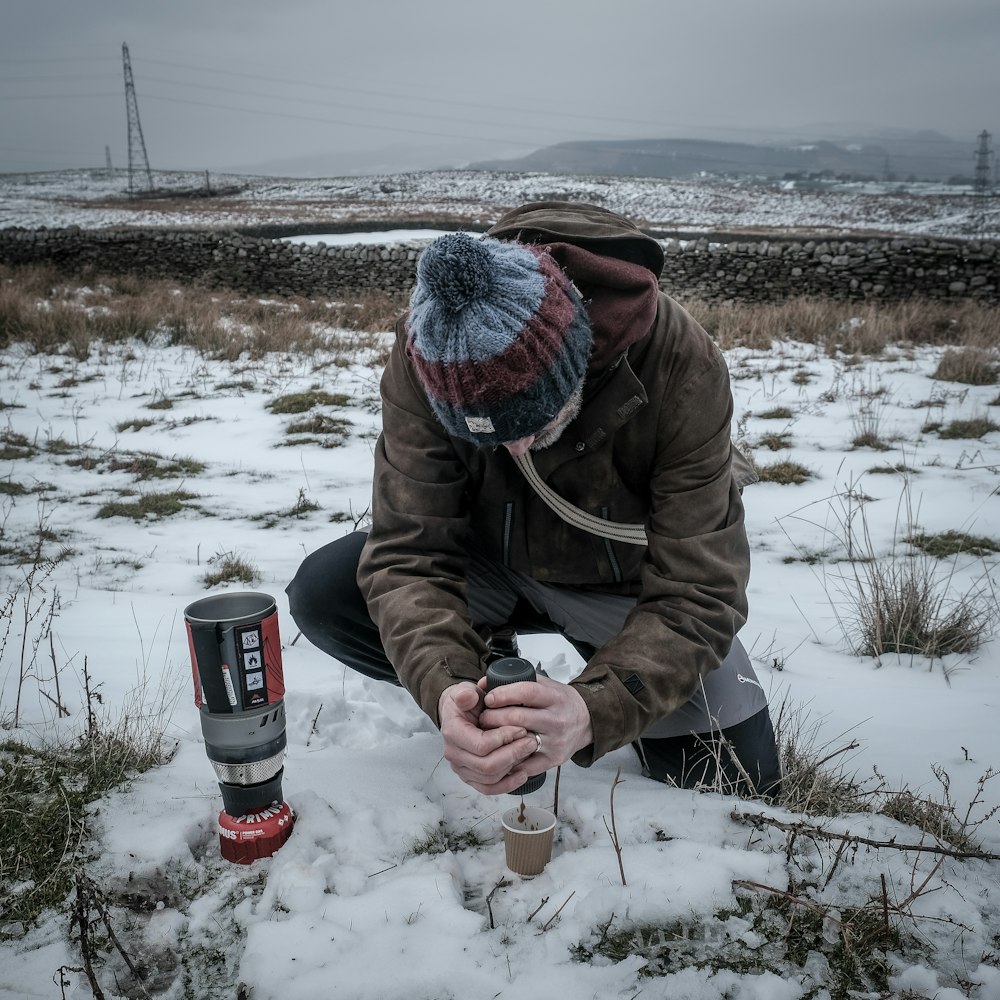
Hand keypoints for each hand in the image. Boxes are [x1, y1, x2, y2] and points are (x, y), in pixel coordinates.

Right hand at [437, 682, 540, 795]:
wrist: (460, 713)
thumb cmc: (466, 703)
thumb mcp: (464, 691)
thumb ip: (466, 693)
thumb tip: (468, 696)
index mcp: (452, 732)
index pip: (481, 745)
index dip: (504, 738)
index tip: (521, 728)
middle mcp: (454, 754)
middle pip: (487, 765)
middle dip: (513, 753)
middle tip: (531, 741)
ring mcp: (461, 768)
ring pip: (490, 779)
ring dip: (513, 766)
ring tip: (529, 751)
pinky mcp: (470, 777)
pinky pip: (489, 789)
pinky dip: (507, 785)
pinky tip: (523, 774)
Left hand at [478, 674, 592, 769]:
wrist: (587, 722)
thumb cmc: (562, 702)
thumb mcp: (547, 685)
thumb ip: (519, 680)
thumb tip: (485, 682)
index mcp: (555, 698)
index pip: (526, 693)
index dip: (503, 694)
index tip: (488, 698)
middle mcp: (557, 720)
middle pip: (517, 718)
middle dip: (493, 717)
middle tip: (482, 717)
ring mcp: (555, 742)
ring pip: (519, 742)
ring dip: (497, 739)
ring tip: (486, 734)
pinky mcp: (553, 760)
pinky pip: (525, 764)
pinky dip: (509, 759)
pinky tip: (498, 753)